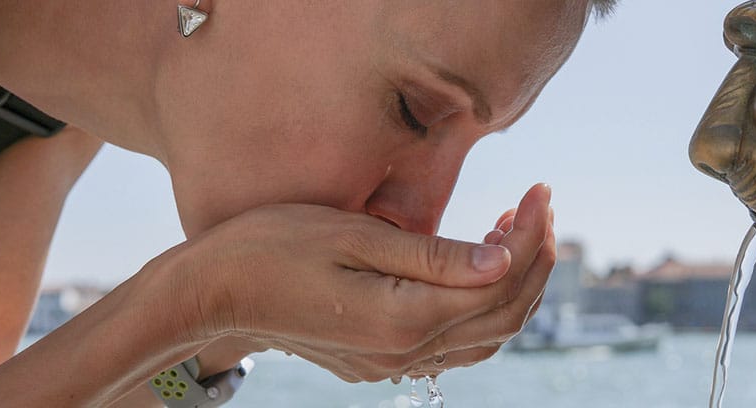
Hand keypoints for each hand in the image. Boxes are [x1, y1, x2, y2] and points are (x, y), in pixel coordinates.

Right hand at [162, 184, 553, 381]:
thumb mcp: (355, 236)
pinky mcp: (381, 360)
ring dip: (513, 285)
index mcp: (403, 321)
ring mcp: (393, 365)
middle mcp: (405, 354)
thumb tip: (503, 258)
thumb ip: (433, 255)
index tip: (540, 193)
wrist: (214, 291)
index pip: (498, 283)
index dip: (530, 238)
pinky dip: (480, 305)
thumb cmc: (274, 247)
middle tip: (540, 205)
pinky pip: (454, 343)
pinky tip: (476, 264)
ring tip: (515, 228)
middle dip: (534, 259)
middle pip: (503, 315)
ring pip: (484, 336)